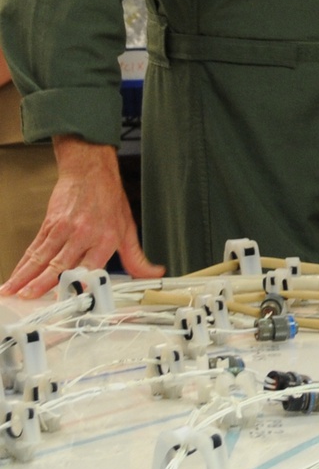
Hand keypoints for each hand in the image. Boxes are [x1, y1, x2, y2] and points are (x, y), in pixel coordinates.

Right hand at [0, 137, 163, 298]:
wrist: (90, 170)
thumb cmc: (109, 199)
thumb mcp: (128, 229)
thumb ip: (137, 258)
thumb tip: (154, 274)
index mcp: (104, 239)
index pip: (91, 265)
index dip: (79, 281)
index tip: (68, 296)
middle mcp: (83, 235)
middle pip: (61, 263)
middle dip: (42, 283)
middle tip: (29, 297)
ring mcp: (63, 229)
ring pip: (42, 257)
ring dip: (26, 276)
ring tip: (14, 292)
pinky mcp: (49, 225)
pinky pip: (34, 248)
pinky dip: (22, 264)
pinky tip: (14, 277)